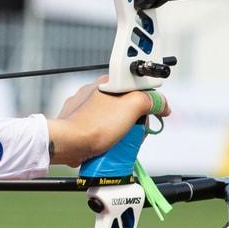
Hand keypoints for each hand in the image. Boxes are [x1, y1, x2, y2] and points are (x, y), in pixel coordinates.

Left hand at [47, 77, 170, 167]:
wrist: (67, 144)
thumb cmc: (94, 125)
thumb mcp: (132, 106)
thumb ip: (150, 100)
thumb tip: (161, 104)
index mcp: (108, 82)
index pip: (137, 87)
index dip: (148, 101)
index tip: (152, 113)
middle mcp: (95, 92)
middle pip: (126, 105)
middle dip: (134, 120)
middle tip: (135, 131)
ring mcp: (84, 109)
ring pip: (113, 119)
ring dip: (121, 131)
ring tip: (120, 141)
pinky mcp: (78, 124)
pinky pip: (100, 130)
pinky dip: (107, 138)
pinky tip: (108, 145)